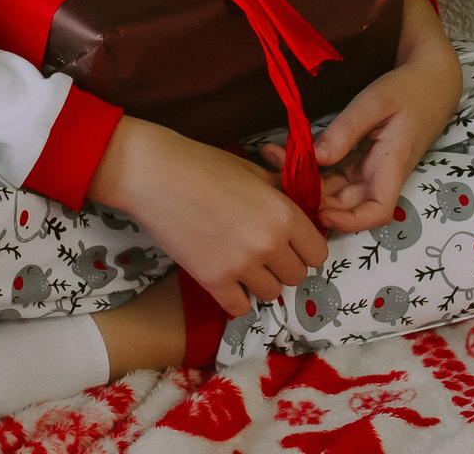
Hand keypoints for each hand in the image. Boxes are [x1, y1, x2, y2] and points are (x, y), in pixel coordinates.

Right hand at [90, 117, 325, 317]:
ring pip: (271, 293)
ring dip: (259, 281)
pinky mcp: (212, 281)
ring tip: (240, 261)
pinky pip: (240, 308)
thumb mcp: (256, 174)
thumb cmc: (206, 166)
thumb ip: (285, 198)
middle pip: (297, 276)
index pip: (317, 254)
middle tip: (261, 250)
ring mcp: (241, 265)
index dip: (305, 248)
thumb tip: (308, 216)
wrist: (156, 175)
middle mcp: (269, 243)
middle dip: (282, 265)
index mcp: (285, 214)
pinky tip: (225, 279)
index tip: (290, 244)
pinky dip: (235, 297)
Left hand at [260, 0, 460, 233]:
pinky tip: (286, 154)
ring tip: (273, 163)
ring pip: (334, 190)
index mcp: (391, 167)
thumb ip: (347, 130)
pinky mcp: (358, 158)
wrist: (430, 78)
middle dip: (312, 201)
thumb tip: (316, 157)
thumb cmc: (409, 89)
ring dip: (306, 184)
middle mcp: (378, 175)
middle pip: (345, 206)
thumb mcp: (377, 102)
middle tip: (276, 180)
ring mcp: (367, 168)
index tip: (319, 211)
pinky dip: (311, 168)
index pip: (375, 212)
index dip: (347, 221)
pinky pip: (333, 172)